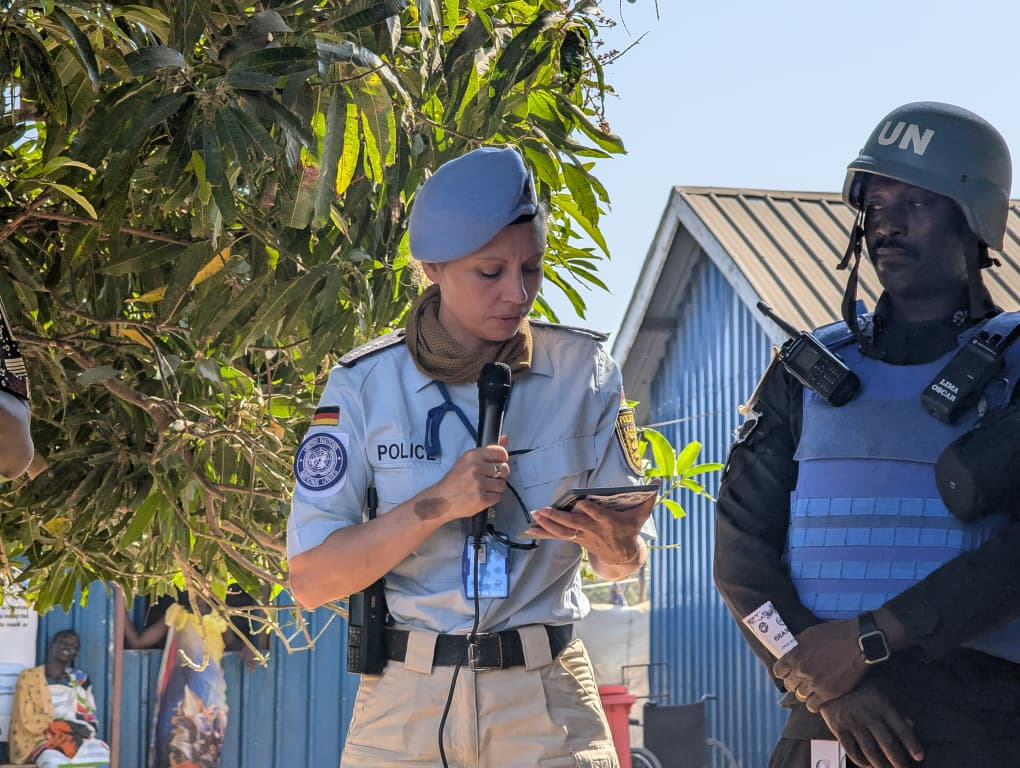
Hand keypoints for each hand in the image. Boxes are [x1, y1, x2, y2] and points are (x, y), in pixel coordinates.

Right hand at [423, 436, 509, 523]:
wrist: (441, 500)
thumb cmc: (454, 481)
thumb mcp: (467, 461)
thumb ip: (488, 451)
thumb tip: (505, 438)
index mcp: (472, 455)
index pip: (500, 452)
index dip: (502, 459)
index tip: (499, 463)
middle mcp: (476, 468)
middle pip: (504, 469)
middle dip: (499, 475)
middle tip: (487, 478)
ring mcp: (479, 484)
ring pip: (502, 485)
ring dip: (495, 488)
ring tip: (483, 489)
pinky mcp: (481, 499)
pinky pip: (497, 497)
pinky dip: (490, 499)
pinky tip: (480, 496)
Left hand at [523, 482, 656, 577]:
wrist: (623, 556)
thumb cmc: (630, 529)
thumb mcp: (642, 515)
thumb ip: (649, 497)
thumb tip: (658, 480)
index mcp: (609, 522)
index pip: (598, 516)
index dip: (590, 510)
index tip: (580, 502)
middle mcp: (593, 530)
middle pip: (574, 524)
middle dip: (558, 517)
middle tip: (543, 510)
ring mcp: (583, 536)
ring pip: (563, 531)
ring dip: (547, 524)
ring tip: (533, 515)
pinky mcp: (576, 539)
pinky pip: (558, 537)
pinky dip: (543, 533)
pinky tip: (529, 530)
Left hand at [773, 619, 867, 711]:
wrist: (858, 642)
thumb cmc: (834, 634)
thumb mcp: (809, 634)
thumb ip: (797, 646)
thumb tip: (790, 652)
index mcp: (795, 655)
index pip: (778, 671)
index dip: (783, 672)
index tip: (788, 672)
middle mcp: (801, 670)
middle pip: (789, 685)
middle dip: (793, 682)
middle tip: (800, 681)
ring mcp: (814, 683)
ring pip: (800, 696)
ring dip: (804, 693)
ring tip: (810, 690)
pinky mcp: (828, 693)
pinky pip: (813, 705)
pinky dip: (813, 704)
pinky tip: (816, 699)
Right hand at [819, 681, 923, 767]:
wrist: (826, 674)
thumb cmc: (857, 680)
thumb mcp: (881, 685)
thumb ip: (897, 704)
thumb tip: (910, 723)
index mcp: (882, 704)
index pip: (901, 729)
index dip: (912, 744)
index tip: (919, 756)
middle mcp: (868, 715)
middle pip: (888, 744)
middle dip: (899, 761)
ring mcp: (852, 722)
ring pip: (870, 750)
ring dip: (881, 764)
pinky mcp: (838, 727)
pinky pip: (850, 749)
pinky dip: (860, 760)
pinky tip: (867, 765)